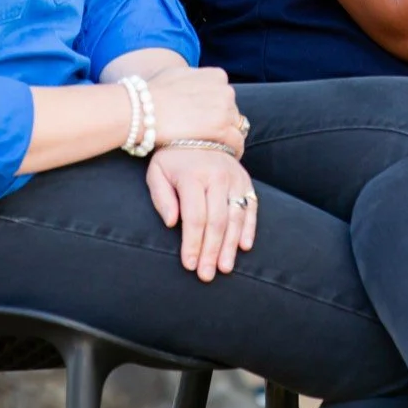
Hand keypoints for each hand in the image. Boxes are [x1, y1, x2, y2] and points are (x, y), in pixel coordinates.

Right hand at [146, 66, 246, 155]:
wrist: (142, 110)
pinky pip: (236, 142)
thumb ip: (193, 79)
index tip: (210, 119)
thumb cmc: (153, 93)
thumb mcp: (177, 74)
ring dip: (227, 137)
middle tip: (209, 136)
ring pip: (236, 127)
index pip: (225, 95)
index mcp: (216, 76)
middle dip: (222, 122)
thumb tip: (192, 84)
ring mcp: (225, 109)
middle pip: (232, 111)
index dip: (217, 109)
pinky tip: (224, 156)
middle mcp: (225, 90)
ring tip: (216, 148)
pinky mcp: (221, 129)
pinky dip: (233, 150)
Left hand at [147, 147, 258, 280]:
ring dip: (231, 245)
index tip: (189, 265)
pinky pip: (251, 207)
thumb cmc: (173, 159)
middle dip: (211, 251)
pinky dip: (249, 228)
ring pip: (236, 217)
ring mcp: (235, 178)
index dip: (192, 243)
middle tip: (206, 275)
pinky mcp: (246, 181)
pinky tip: (244, 247)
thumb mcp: (156, 172)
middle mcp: (217, 176)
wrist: (200, 132)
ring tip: (225, 268)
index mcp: (193, 176)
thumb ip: (161, 197)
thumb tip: (171, 223)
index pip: (195, 217)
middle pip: (217, 221)